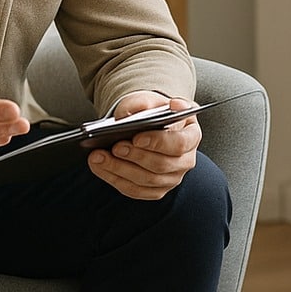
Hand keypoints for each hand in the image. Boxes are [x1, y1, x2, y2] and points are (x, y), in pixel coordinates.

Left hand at [87, 90, 201, 199]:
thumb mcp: (149, 100)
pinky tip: (100, 167)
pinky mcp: (157, 190)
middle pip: (162, 165)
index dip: (158, 142)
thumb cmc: (152, 111)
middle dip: (135, 156)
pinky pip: (136, 190)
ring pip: (147, 180)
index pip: (180, 143)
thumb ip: (142, 102)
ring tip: (98, 157)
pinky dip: (115, 179)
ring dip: (120, 169)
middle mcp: (186, 159)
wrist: (147, 125)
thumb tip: (131, 113)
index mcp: (191, 134)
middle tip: (115, 147)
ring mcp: (173, 177)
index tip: (136, 137)